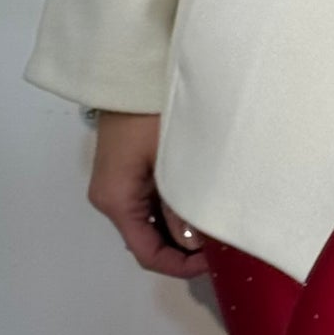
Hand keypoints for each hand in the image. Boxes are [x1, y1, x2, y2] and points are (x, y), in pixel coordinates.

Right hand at [87, 111, 209, 278]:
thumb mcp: (172, 160)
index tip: (214, 263)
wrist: (132, 68)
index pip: (147, 253)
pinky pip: (150, 201)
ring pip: (151, 221)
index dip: (179, 265)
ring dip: (180, 228)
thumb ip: (182, 206)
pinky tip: (200, 205)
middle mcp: (111, 198)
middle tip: (222, 245)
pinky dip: (174, 209)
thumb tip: (196, 246)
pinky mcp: (127, 169)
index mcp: (117, 201)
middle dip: (183, 248)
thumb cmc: (152, 111)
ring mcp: (118, 183)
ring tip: (216, 226)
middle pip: (147, 240)